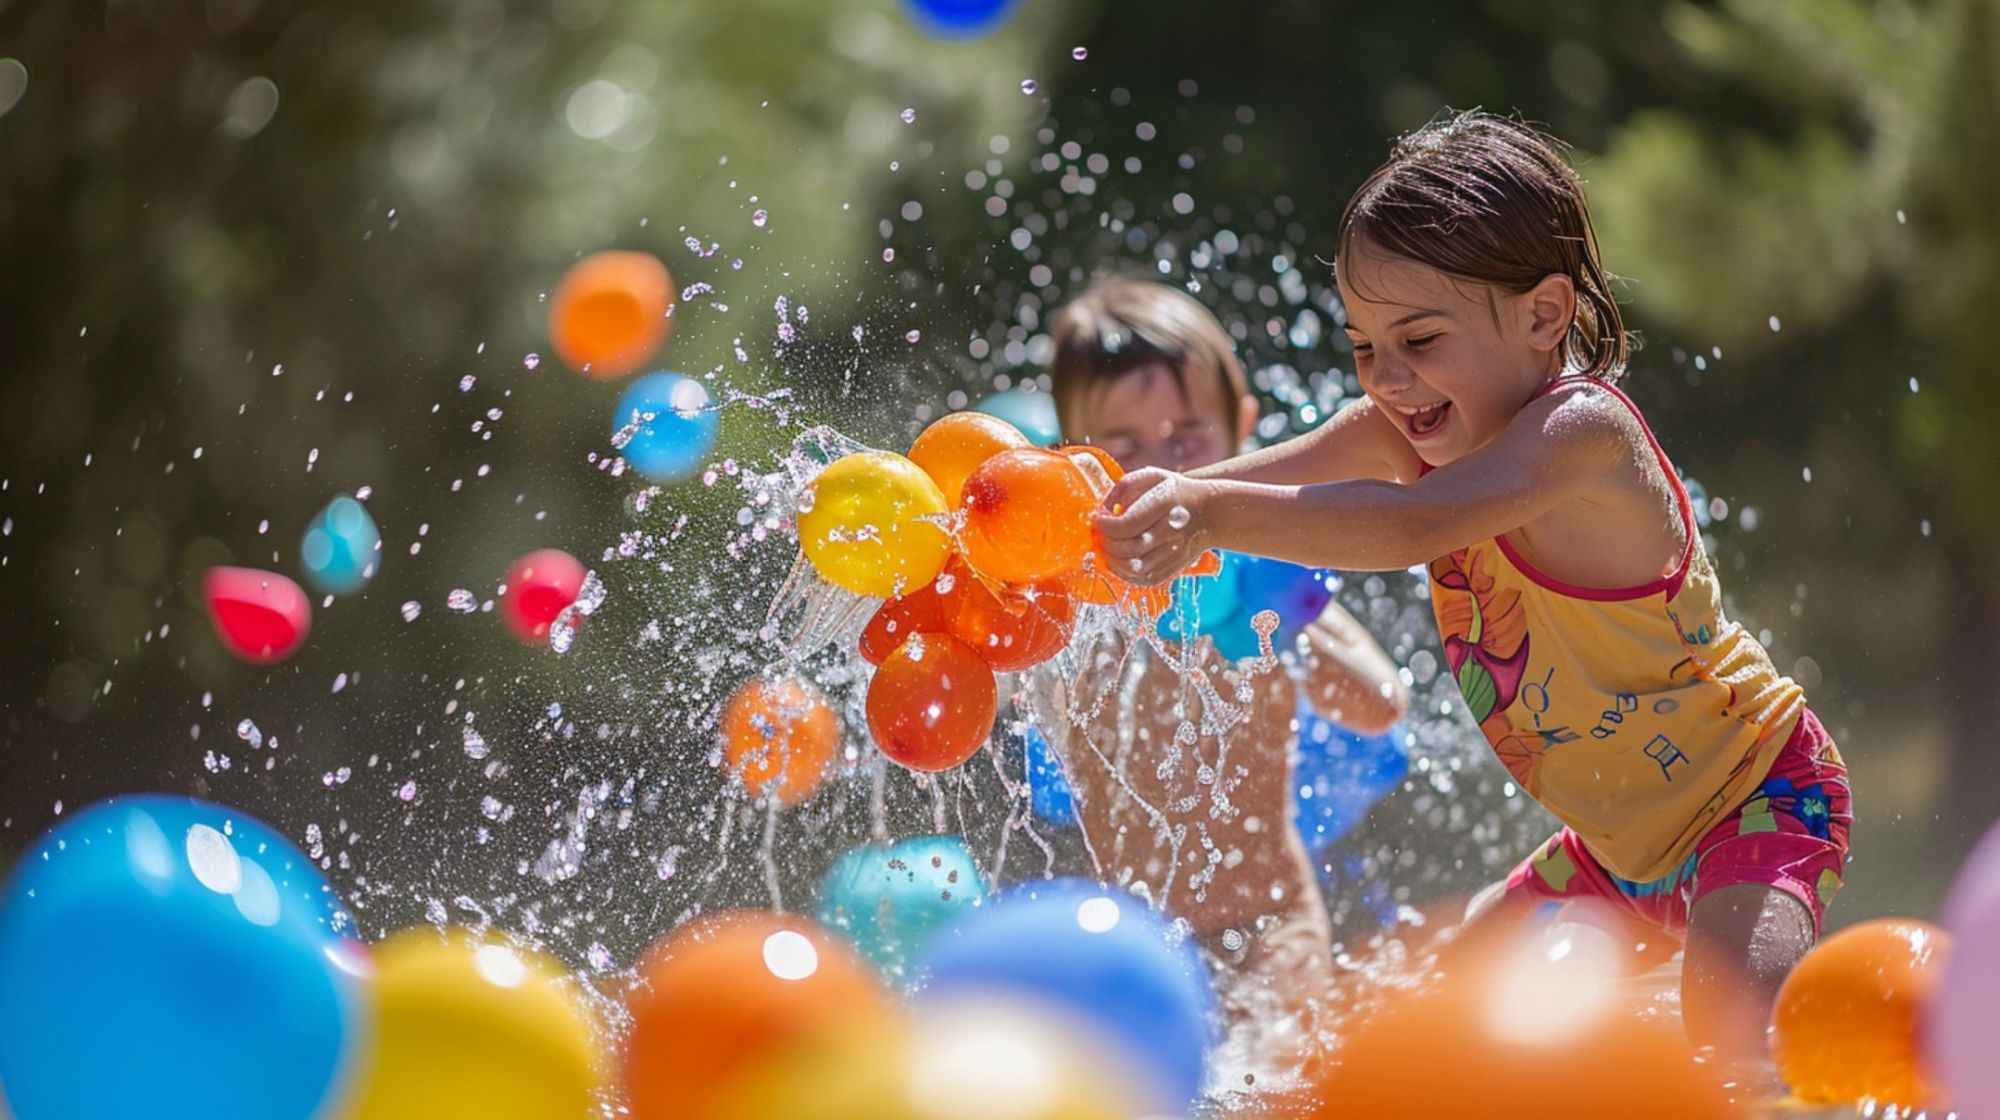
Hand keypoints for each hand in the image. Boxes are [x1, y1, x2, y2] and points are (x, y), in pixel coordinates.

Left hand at [1094, 468, 1216, 585]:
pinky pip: (1143, 579)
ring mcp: (1174, 552)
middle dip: (1106, 543)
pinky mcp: (1173, 569)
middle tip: (1100, 534)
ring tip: (1106, 548)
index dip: (1105, 525)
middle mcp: (1172, 530)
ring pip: (1135, 568)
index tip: (1097, 519)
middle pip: (1129, 548)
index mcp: (1166, 503)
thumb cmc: (1175, 493)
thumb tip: (1104, 509)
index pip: (1126, 524)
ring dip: (1112, 560)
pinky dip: (1125, 573)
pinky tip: (1119, 560)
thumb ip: (1124, 487)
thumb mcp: (1152, 476)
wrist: (1211, 513)